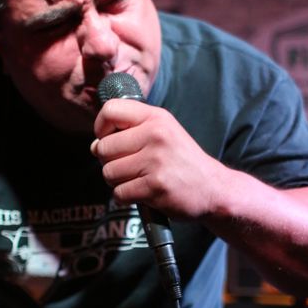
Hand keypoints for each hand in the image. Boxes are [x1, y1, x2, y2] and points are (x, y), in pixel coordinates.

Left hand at [92, 99, 221, 219]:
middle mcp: (156, 136)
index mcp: (156, 118)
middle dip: (109, 162)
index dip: (101, 128)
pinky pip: (119, 193)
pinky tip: (143, 193)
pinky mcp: (155, 187)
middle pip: (103, 148)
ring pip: (108, 172)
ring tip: (137, 180)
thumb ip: (129, 133)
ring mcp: (155, 162)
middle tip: (129, 167)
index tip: (110, 140)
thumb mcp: (163, 133)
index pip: (110, 110)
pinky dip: (126, 197)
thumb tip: (94, 146)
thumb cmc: (182, 161)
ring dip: (117, 182)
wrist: (214, 189)